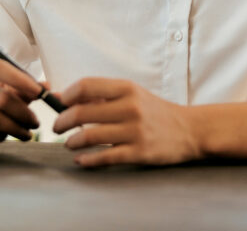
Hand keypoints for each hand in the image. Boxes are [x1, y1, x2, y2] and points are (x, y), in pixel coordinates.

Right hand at [0, 58, 41, 153]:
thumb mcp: (10, 91)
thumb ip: (28, 89)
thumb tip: (48, 88)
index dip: (20, 79)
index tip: (39, 92)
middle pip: (0, 98)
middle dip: (23, 113)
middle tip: (35, 123)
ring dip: (15, 128)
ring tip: (25, 133)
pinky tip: (2, 136)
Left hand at [52, 78, 200, 167]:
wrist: (189, 130)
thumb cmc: (154, 111)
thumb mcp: (132, 95)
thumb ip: (100, 96)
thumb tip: (61, 97)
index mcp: (126, 89)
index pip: (86, 86)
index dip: (66, 95)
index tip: (60, 104)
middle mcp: (130, 107)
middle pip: (81, 113)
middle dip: (61, 122)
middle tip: (56, 127)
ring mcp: (135, 131)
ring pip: (89, 136)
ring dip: (71, 142)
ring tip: (68, 144)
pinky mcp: (139, 152)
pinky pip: (105, 157)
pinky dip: (87, 160)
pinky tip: (81, 159)